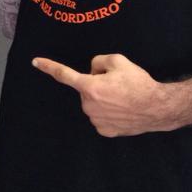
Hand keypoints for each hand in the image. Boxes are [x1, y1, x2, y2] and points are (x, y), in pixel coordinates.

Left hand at [33, 54, 170, 135]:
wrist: (156, 107)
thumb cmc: (138, 83)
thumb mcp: (118, 61)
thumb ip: (98, 61)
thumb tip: (92, 71)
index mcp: (90, 87)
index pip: (64, 75)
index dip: (49, 67)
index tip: (35, 62)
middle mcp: (89, 105)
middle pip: (86, 89)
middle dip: (96, 84)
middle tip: (117, 84)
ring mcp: (96, 120)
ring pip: (92, 103)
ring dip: (102, 99)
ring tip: (123, 97)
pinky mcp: (104, 131)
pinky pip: (100, 116)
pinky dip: (108, 112)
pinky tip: (122, 110)